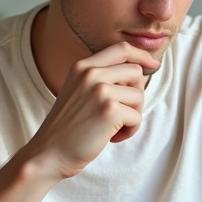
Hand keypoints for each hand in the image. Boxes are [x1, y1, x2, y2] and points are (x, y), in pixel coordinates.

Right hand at [26, 42, 158, 178]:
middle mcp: (90, 74)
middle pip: (136, 71)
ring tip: (113, 128)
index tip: (153, 65)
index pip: (121, 49)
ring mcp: (100, 90)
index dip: (141, 55)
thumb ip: (101, 79)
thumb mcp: (79, 92)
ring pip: (139, 96)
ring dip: (133, 115)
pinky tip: (111, 138)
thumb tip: (139, 74)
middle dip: (137, 93)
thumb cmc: (68, 128)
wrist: (48, 153)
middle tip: (122, 113)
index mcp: (82, 66)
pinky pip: (137, 117)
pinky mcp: (110, 111)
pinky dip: (130, 131)